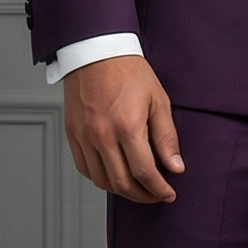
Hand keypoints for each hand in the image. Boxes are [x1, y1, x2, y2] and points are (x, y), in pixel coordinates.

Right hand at [63, 55, 184, 201]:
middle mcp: (102, 135)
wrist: (96, 52)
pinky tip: (114, 175)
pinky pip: (84, 168)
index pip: (144, 172)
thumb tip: (175, 166)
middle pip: (122, 183)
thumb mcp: (158, 100)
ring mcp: (84, 136)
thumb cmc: (128, 71)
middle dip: (142, 196)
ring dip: (121, 191)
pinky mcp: (72, 134)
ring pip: (101, 180)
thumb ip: (167, 137)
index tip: (168, 194)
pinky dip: (100, 178)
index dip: (159, 189)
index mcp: (127, 126)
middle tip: (156, 195)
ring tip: (137, 188)